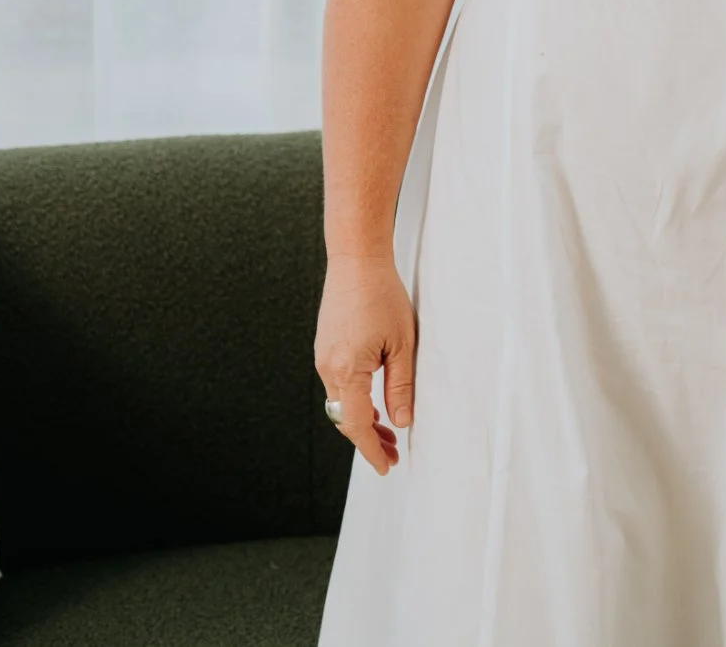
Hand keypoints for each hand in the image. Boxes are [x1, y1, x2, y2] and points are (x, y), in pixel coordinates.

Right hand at [314, 253, 416, 475]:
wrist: (356, 259)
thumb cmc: (382, 294)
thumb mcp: (402, 343)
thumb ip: (400, 386)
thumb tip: (402, 422)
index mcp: (347, 370)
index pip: (356, 425)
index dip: (371, 450)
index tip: (385, 467)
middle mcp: (328, 367)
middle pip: (345, 419)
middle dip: (367, 440)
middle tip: (391, 453)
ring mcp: (323, 357)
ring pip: (340, 403)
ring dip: (361, 420)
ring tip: (386, 432)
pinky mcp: (325, 347)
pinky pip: (338, 385)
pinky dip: (354, 400)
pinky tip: (372, 403)